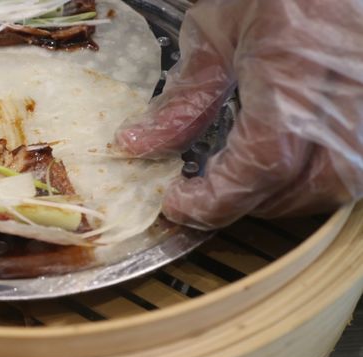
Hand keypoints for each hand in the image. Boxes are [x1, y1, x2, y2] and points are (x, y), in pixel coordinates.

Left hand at [115, 0, 362, 229]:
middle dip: (248, 201)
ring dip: (283, 195)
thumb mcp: (218, 29)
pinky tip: (281, 164)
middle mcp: (352, 93)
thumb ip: (187, 95)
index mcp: (296, 68)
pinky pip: (355, 165)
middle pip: (306, 186)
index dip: (217, 198)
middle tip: (205, 192)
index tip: (177, 203)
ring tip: (240, 180)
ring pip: (338, 184)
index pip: (265, 163)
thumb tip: (140, 146)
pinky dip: (314, 177)